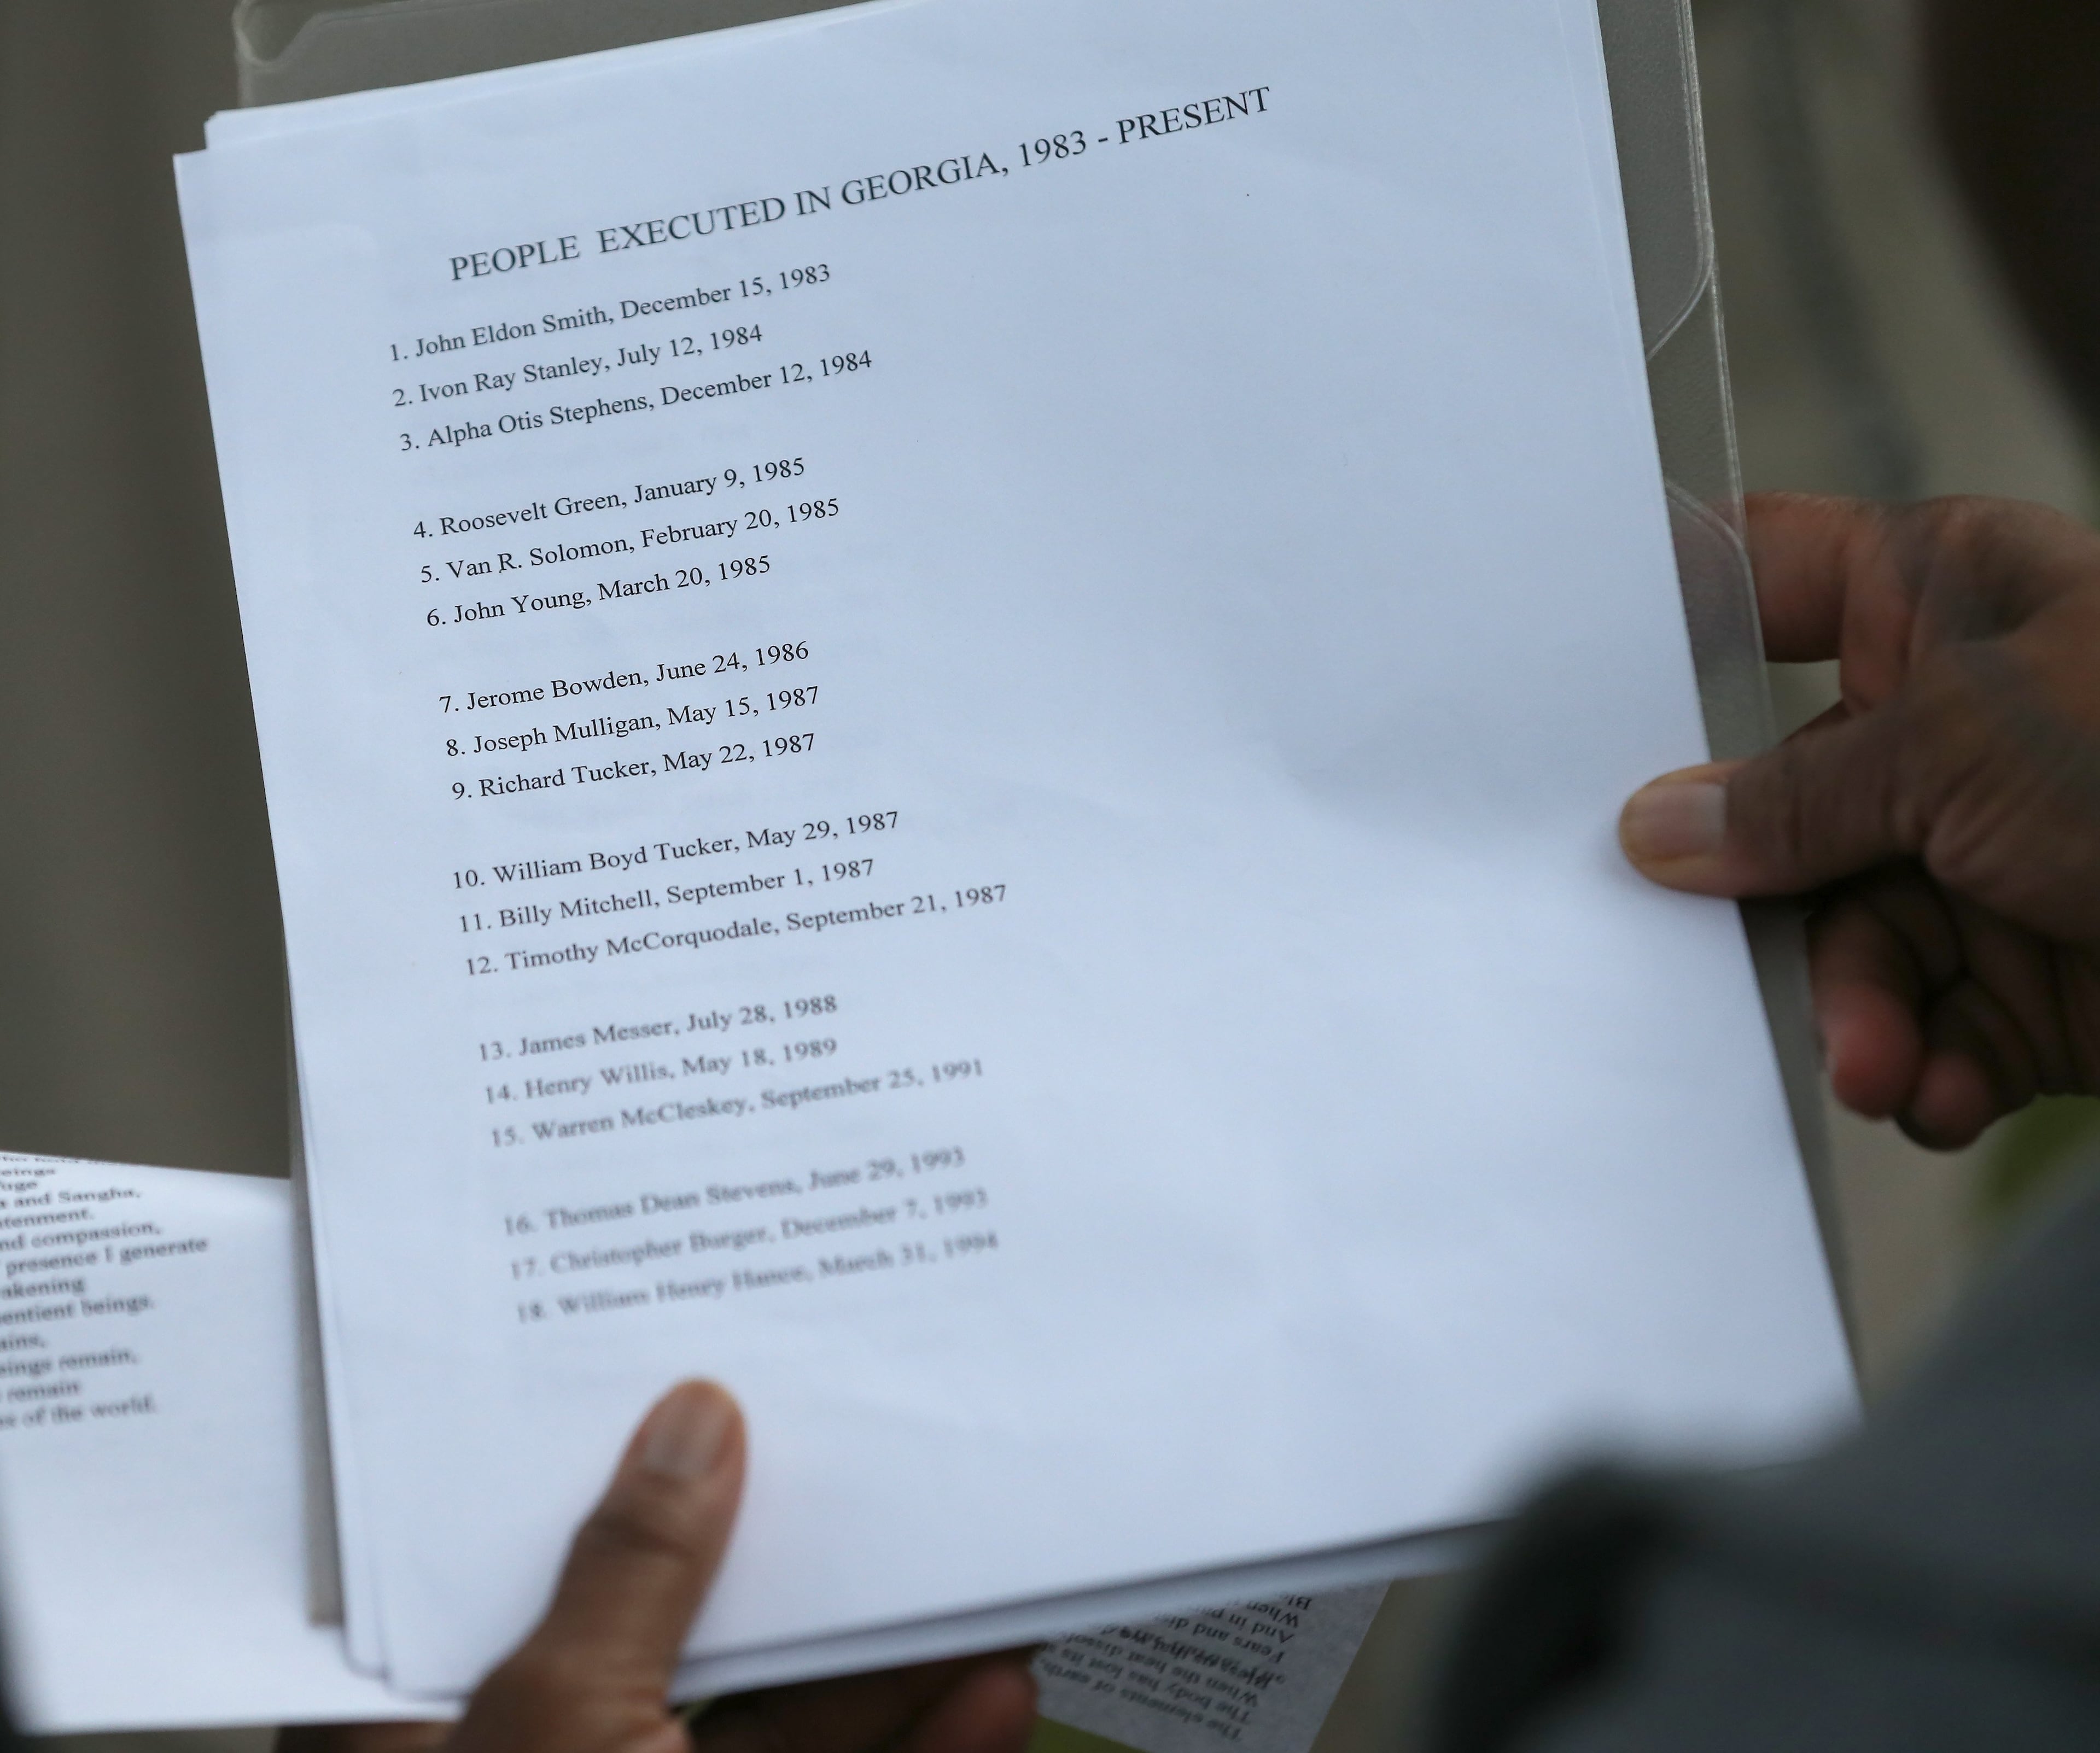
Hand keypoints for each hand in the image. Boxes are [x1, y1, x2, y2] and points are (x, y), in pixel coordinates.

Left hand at [283, 1381, 1036, 1752]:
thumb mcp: (558, 1728)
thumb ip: (630, 1571)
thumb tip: (692, 1419)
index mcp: (434, 1728)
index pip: (516, 1546)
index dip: (600, 1452)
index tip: (693, 1357)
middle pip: (673, 1618)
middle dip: (790, 1551)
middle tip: (875, 1454)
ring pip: (780, 1724)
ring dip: (885, 1660)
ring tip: (974, 1569)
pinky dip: (919, 1750)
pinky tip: (985, 1696)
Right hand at [1619, 493, 2099, 1148]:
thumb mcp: (1965, 745)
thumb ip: (1796, 792)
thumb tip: (1653, 828)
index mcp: (1935, 603)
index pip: (1761, 584)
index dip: (1657, 621)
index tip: (1543, 684)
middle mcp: (1948, 727)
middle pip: (1773, 807)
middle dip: (1757, 902)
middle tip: (1704, 957)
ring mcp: (1987, 855)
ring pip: (1842, 938)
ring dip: (1856, 1015)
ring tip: (1884, 1068)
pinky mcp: (2028, 979)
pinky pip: (1924, 1027)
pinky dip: (1924, 1070)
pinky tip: (1941, 1094)